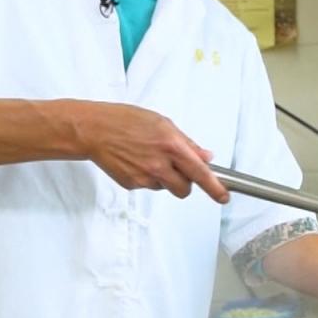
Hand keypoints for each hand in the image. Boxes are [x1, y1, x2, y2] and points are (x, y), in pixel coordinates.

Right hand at [76, 102, 228, 202]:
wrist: (94, 130)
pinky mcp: (132, 184)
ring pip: (166, 187)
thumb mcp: (162, 122)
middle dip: (186, 183)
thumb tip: (205, 156)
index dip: (215, 187)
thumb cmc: (126, 120)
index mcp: (171, 145)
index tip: (223, 196)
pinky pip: (149, 186)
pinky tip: (136, 161)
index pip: (200, 173)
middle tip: (177, 169)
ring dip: (165, 178)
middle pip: (185, 189)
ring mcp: (145, 177)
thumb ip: (186, 142)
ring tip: (148, 158)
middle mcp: (160, 164)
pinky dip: (148, 177)